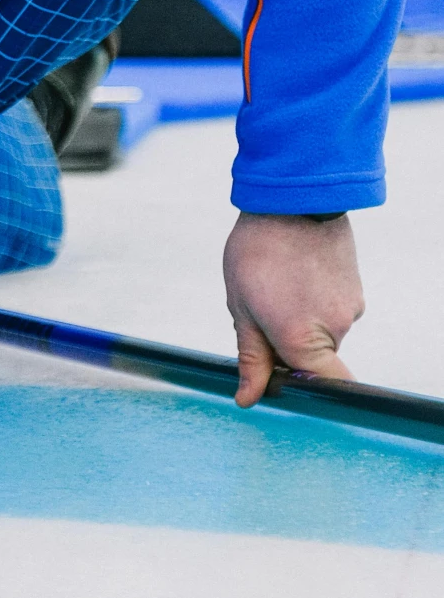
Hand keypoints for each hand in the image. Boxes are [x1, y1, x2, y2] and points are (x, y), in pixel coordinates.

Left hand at [223, 211, 362, 406]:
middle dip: (288, 349)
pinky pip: (333, 311)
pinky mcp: (356, 289)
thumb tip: (249, 398)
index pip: (324, 388)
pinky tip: (294, 276)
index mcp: (302, 339)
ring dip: (300, 322)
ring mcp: (351, 307)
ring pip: (323, 334)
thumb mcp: (242, 307)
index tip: (280, 381)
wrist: (292, 198)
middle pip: (316, 361)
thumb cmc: (258, 251)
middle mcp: (335, 328)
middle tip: (261, 314)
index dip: (304, 392)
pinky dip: (314, 303)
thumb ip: (251, 357)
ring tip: (276, 286)